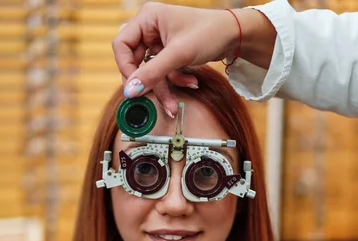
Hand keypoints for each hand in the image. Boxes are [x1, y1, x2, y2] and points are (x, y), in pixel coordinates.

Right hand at [112, 2, 275, 116]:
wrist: (236, 36)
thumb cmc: (210, 33)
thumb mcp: (179, 55)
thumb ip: (152, 73)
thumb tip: (129, 91)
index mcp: (147, 18)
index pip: (121, 45)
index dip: (125, 68)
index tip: (134, 88)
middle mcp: (150, 27)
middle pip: (134, 61)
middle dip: (148, 82)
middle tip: (151, 99)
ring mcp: (160, 41)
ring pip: (150, 71)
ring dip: (163, 87)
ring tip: (174, 104)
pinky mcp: (170, 52)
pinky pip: (164, 72)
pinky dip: (175, 81)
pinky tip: (191, 83)